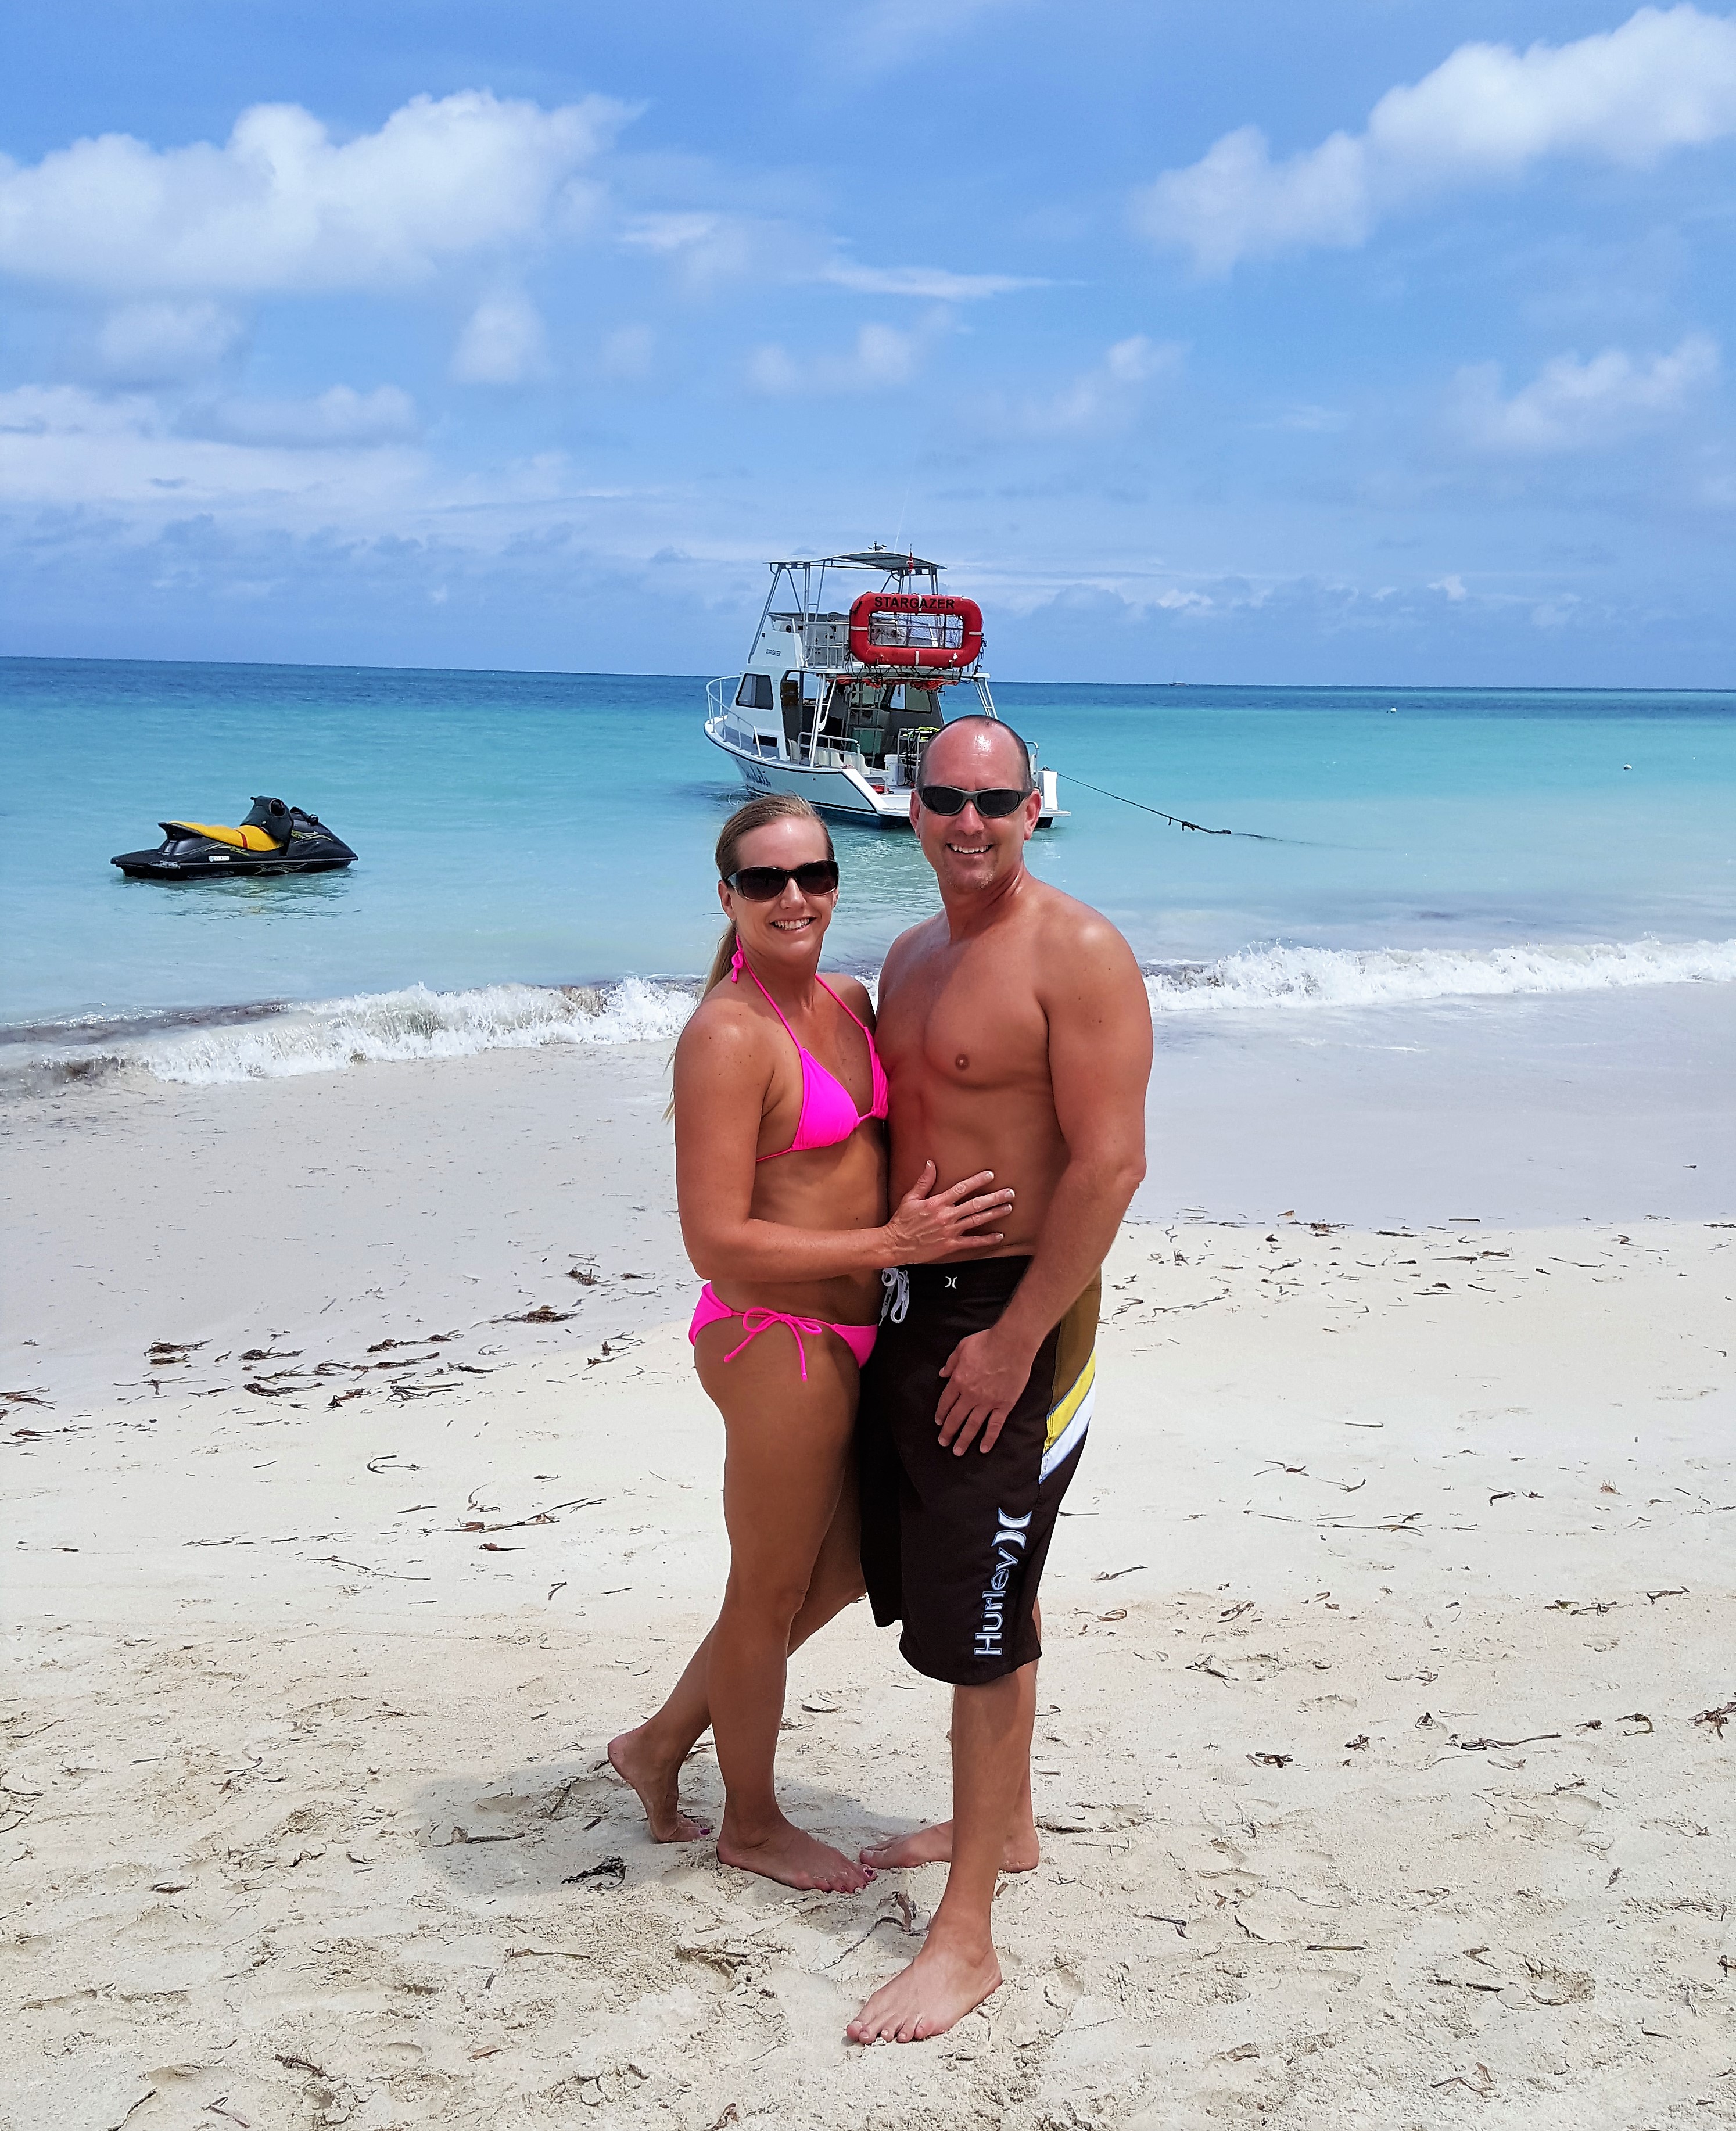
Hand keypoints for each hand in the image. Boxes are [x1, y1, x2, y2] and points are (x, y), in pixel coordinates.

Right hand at [881, 1162, 1013, 1266]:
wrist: (895, 1244)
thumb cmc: (902, 1221)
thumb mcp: (910, 1198)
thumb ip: (923, 1182)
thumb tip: (930, 1164)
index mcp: (937, 1203)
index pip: (961, 1189)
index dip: (977, 1181)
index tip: (990, 1175)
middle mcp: (946, 1216)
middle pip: (975, 1204)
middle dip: (994, 1198)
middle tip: (1010, 1193)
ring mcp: (950, 1231)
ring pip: (977, 1221)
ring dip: (994, 1214)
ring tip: (1008, 1208)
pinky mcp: (950, 1246)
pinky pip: (972, 1242)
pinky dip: (986, 1240)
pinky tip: (998, 1236)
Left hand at [935, 1324, 1036, 1455]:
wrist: (1011, 1344)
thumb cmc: (988, 1342)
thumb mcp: (962, 1347)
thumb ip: (951, 1362)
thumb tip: (943, 1372)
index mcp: (959, 1380)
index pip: (946, 1402)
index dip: (941, 1414)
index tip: (938, 1422)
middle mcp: (970, 1394)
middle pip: (955, 1418)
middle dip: (948, 1432)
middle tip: (943, 1442)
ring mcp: (987, 1402)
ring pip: (972, 1425)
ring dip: (963, 1440)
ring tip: (957, 1451)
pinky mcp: (1004, 1405)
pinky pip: (995, 1425)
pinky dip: (989, 1438)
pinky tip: (983, 1448)